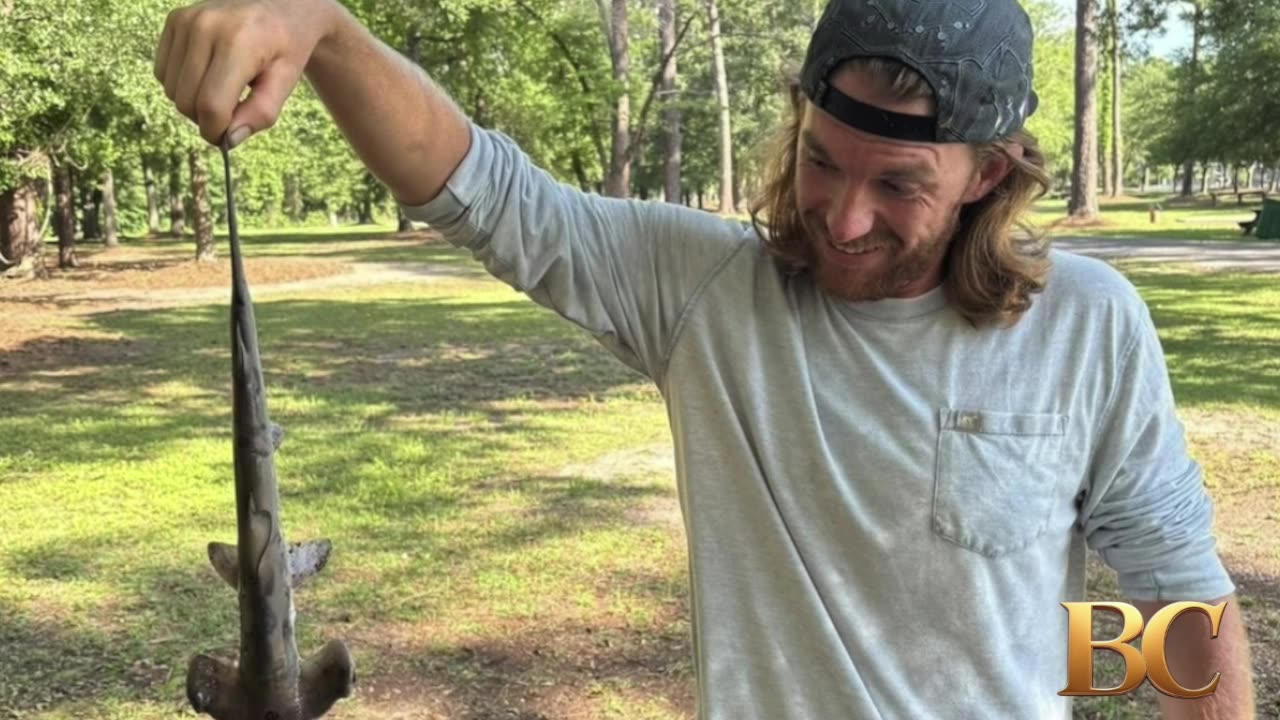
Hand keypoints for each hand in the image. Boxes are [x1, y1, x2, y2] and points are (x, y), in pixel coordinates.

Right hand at [154, 0, 338, 146]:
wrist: (282, 5)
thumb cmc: (287, 48)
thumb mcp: (285, 83)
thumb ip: (261, 114)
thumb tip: (228, 140)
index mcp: (239, 42)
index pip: (211, 104)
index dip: (216, 132)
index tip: (227, 138)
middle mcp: (206, 26)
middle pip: (188, 101)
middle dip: (207, 120)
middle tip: (231, 113)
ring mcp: (186, 20)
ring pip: (171, 90)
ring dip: (193, 102)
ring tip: (223, 90)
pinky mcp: (174, 20)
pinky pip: (163, 72)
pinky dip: (182, 84)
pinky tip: (207, 74)